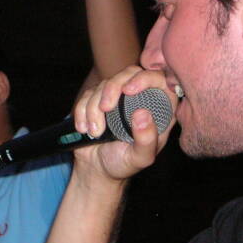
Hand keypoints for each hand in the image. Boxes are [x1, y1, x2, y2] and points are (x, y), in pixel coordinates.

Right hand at [72, 66, 176, 182]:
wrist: (97, 170)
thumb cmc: (124, 163)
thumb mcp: (140, 158)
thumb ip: (146, 139)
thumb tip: (143, 114)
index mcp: (160, 109)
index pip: (160, 79)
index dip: (145, 77)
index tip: (128, 90)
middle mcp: (140, 99)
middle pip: (130, 73)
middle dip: (113, 87)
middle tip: (105, 109)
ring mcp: (118, 98)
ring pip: (105, 83)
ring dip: (94, 107)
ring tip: (95, 132)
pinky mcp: (98, 101)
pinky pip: (88, 94)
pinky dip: (82, 110)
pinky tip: (84, 129)